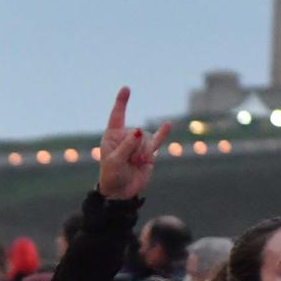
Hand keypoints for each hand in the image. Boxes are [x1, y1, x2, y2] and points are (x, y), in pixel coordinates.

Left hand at [95, 86, 172, 200]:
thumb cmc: (112, 176)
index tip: (126, 89)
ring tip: (137, 164)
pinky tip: (168, 124)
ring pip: (148, 140)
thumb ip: (127, 146)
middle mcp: (125, 136)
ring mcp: (138, 143)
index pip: (117, 115)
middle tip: (128, 163)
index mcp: (112, 136)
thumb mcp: (115, 161)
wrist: (122, 192)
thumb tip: (139, 130)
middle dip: (135, 149)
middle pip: (137, 133)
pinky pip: (157, 140)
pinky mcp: (149, 152)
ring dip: (144, 153)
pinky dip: (163, 133)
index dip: (121, 102)